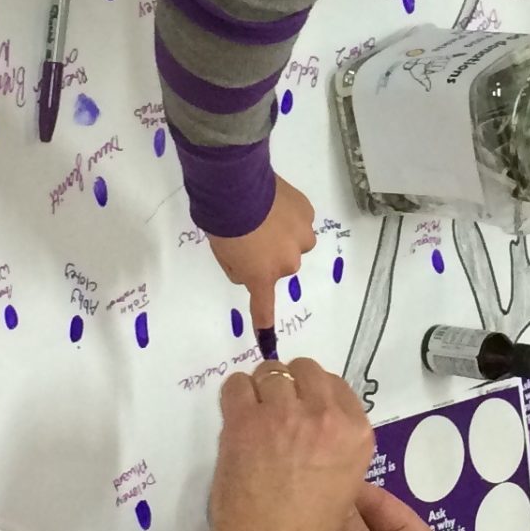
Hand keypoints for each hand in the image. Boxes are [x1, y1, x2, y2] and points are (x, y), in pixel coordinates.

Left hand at [208, 175, 316, 335]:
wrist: (235, 185)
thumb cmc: (221, 223)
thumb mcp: (223, 255)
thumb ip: (240, 270)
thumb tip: (253, 269)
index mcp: (262, 276)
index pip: (264, 307)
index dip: (265, 326)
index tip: (267, 344)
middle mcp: (288, 262)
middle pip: (283, 264)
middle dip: (271, 255)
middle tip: (252, 235)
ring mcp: (302, 237)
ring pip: (296, 242)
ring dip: (285, 235)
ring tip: (266, 216)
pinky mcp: (308, 214)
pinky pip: (300, 220)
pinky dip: (290, 216)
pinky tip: (275, 203)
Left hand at [208, 358, 377, 530]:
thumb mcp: (344, 483)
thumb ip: (335, 446)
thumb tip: (312, 428)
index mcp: (356, 434)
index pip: (337, 385)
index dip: (315, 393)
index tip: (303, 409)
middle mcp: (325, 416)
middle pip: (305, 369)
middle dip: (291, 383)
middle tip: (278, 409)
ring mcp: (284, 414)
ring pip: (270, 372)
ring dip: (262, 389)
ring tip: (256, 416)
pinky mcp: (246, 419)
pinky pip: (237, 384)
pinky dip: (236, 395)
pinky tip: (238, 417)